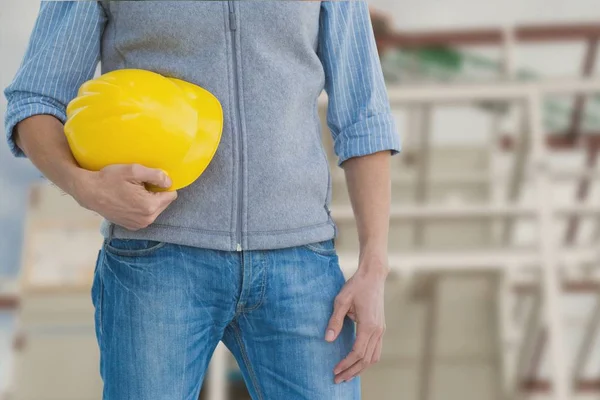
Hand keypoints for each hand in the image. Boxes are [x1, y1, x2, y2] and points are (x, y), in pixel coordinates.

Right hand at [73, 164, 177, 230]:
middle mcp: (146, 219)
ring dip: (149, 200)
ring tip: (133, 192)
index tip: (152, 180)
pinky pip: (144, 215)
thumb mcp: (134, 170)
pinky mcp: (131, 226)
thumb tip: (169, 182)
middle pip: (164, 203)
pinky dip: (141, 208)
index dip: (163, 185)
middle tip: (140, 185)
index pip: (171, 195)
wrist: (88, 192)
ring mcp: (139, 225)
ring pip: (155, 209)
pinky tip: (129, 199)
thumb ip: (156, 175)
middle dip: (156, 193)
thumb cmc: (109, 179)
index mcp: (150, 206)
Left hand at [326, 255, 387, 383]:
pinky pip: (376, 350)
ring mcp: (381, 330)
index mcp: (368, 325)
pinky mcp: (381, 328)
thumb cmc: (356, 286)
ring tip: (347, 375)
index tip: (334, 371)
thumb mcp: (341, 301)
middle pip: (366, 360)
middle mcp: (378, 330)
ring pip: (374, 357)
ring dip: (360, 368)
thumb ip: (335, 321)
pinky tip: (357, 362)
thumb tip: (327, 339)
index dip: (345, 364)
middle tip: (337, 380)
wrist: (373, 276)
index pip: (357, 353)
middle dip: (352, 372)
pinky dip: (367, 360)